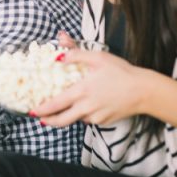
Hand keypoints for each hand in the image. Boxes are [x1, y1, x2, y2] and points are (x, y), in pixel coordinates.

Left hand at [31, 49, 148, 126]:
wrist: (143, 91)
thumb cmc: (121, 71)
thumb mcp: (98, 57)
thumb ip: (76, 55)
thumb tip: (58, 56)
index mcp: (81, 91)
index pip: (55, 104)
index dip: (42, 110)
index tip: (33, 111)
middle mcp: (86, 107)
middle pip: (62, 120)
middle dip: (49, 121)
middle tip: (41, 119)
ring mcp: (95, 116)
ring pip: (76, 119)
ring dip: (67, 116)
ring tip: (64, 109)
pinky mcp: (104, 121)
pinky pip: (89, 119)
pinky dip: (84, 113)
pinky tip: (89, 104)